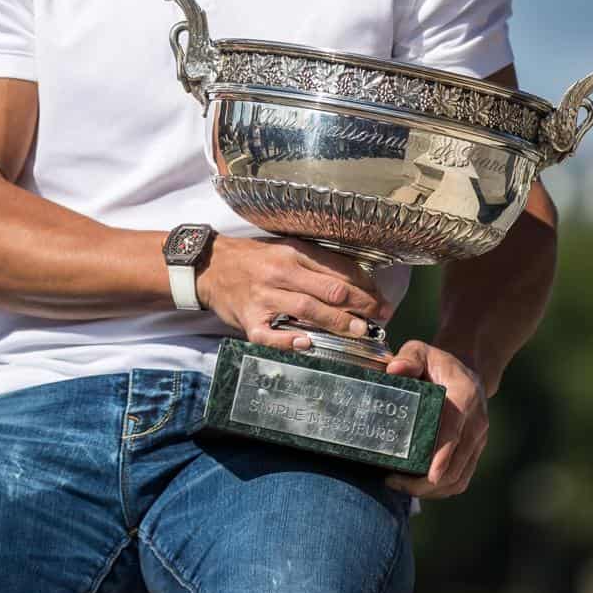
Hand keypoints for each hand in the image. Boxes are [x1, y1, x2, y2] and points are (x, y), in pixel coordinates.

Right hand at [195, 236, 392, 350]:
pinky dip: (287, 340)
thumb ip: (316, 263)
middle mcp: (280, 272)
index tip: (381, 299)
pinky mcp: (248, 319)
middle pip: (327, 289)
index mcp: (293, 252)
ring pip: (305, 309)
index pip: (337, 269)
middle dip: (360, 304)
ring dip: (336, 321)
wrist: (211, 265)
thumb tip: (356, 281)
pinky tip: (306, 343)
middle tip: (380, 317)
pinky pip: (268, 334)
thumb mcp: (286, 248)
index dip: (365, 285)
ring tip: (358, 331)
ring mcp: (264, 297)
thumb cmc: (255, 258)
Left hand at [382, 340, 486, 498]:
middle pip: (457, 462)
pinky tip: (415, 487)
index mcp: (466, 396)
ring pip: (459, 478)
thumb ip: (409, 357)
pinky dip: (439, 491)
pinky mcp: (474, 453)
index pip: (456, 429)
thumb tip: (394, 370)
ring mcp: (478, 440)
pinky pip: (460, 480)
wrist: (466, 371)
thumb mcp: (422, 351)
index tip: (430, 475)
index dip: (443, 453)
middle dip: (427, 481)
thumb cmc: (437, 364)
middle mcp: (477, 422)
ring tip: (399, 486)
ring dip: (431, 490)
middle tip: (394, 482)